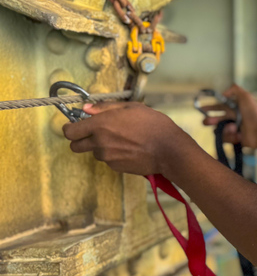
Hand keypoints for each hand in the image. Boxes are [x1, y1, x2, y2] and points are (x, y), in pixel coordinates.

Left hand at [63, 102, 186, 175]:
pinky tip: (129, 149)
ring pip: (94, 152)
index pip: (69, 131)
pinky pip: (108, 160)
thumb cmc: (153, 124)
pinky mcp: (116, 167)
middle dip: (80, 140)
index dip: (70, 128)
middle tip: (95, 134)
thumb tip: (85, 109)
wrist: (168, 149)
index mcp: (100, 124)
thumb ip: (105, 107)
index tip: (76, 126)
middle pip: (75, 146)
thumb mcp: (131, 107)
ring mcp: (107, 157)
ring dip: (101, 147)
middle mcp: (99, 142)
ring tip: (121, 141)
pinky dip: (114, 155)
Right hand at [201, 84, 256, 148]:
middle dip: (209, 120)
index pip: (218, 107)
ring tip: (232, 128)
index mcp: (233, 108)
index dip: (209, 107)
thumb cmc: (253, 113)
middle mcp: (231, 118)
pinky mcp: (232, 138)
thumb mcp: (245, 96)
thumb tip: (222, 94)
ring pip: (218, 129)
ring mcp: (231, 129)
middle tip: (206, 122)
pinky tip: (238, 134)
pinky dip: (230, 136)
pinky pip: (224, 138)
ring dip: (223, 128)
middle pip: (215, 119)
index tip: (202, 108)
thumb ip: (234, 90)